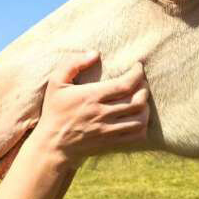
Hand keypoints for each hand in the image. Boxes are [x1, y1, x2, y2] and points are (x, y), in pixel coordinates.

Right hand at [28, 52, 148, 167]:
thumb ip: (73, 64)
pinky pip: (137, 135)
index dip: (137, 74)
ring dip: (146, 106)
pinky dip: (143, 124)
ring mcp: (108, 130)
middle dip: (144, 88)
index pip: (125, 84)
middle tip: (140, 81)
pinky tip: (138, 116)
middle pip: (137, 100)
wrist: (53, 145)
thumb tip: (95, 53)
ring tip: (141, 97)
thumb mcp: (56, 82)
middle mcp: (102, 114)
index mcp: (90, 97)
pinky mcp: (111, 143)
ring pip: (140, 118)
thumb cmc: (54, 110)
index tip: (138, 67)